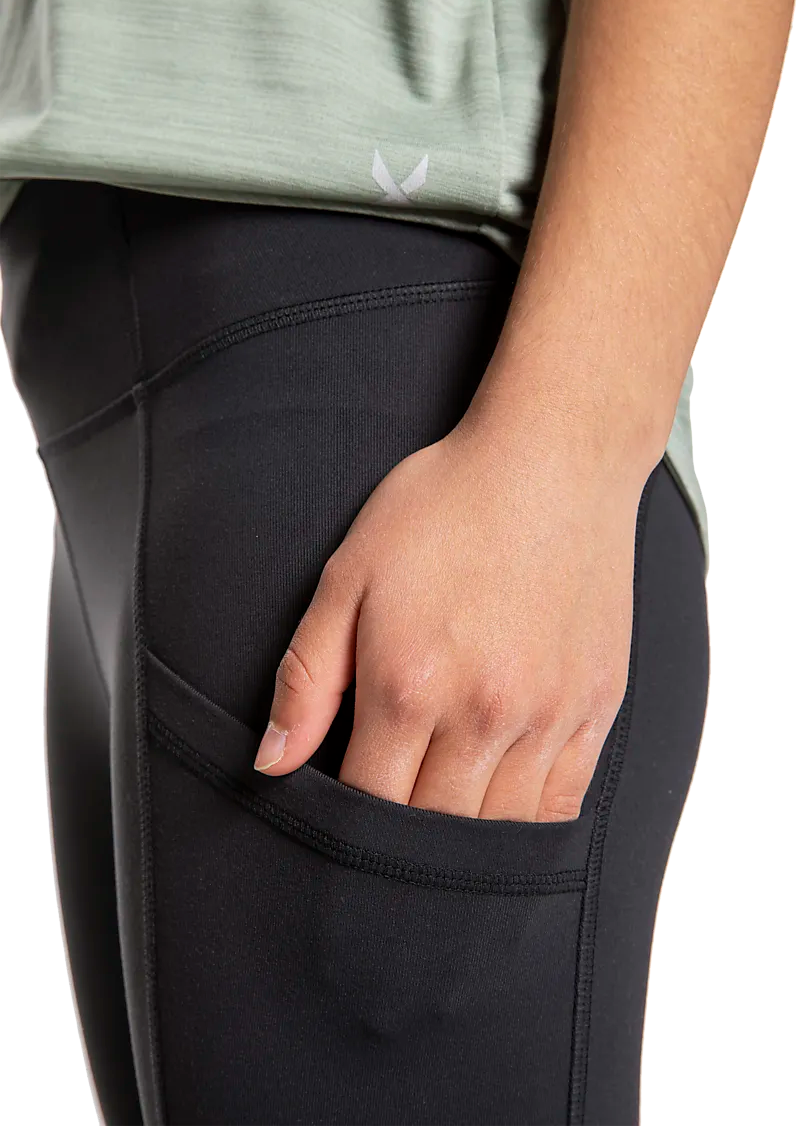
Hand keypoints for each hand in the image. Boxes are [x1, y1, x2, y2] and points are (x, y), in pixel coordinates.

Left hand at [253, 417, 647, 822]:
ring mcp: (548, 715)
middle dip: (399, 843)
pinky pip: (564, 802)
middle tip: (389, 818)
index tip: (339, 809)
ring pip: (499, 830)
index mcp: (410, 686)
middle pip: (432, 831)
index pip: (366, 805)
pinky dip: (528, 822)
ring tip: (441, 817)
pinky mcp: (597, 705)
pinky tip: (503, 808)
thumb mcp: (349, 575)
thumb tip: (272, 763)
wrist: (552, 462)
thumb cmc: (443, 508)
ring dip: (463, 840)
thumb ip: (307, 678)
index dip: (344, 821)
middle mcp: (484, 714)